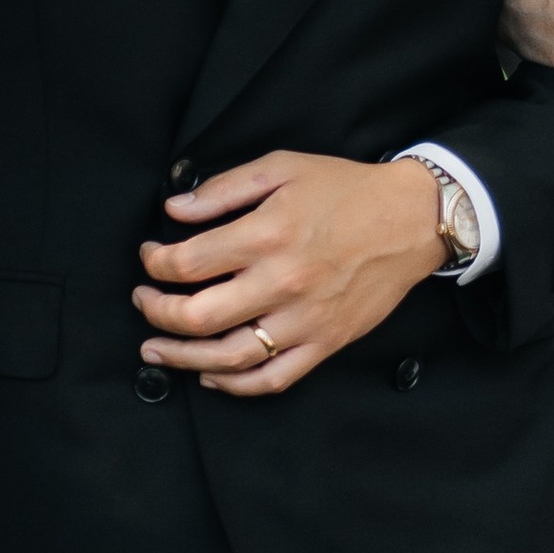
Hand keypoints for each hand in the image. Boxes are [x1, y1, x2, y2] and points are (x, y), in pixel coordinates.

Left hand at [137, 151, 444, 395]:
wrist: (410, 219)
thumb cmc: (345, 190)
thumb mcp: (282, 167)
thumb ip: (224, 189)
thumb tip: (175, 210)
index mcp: (267, 234)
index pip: (187, 264)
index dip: (155, 263)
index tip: (150, 257)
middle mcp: (281, 282)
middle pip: (197, 317)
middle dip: (156, 312)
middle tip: (143, 302)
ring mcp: (303, 319)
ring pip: (227, 357)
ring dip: (182, 358)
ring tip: (156, 348)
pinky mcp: (324, 343)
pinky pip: (272, 379)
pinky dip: (234, 385)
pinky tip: (210, 375)